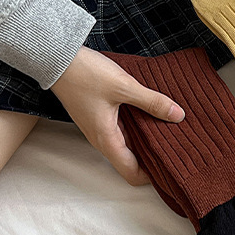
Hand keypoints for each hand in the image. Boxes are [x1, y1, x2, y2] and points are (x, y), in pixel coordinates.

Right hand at [50, 46, 184, 185]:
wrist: (55, 57)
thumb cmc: (84, 73)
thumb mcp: (124, 86)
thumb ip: (152, 102)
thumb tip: (178, 115)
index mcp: (106, 140)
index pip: (131, 173)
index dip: (151, 177)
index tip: (171, 169)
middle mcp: (101, 139)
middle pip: (131, 163)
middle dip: (153, 161)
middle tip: (176, 152)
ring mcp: (99, 129)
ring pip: (127, 146)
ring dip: (145, 144)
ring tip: (169, 136)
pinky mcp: (99, 117)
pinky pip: (122, 132)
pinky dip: (137, 131)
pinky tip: (151, 119)